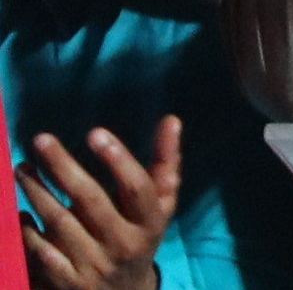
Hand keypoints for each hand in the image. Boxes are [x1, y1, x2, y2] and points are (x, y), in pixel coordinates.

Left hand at [17, 119, 180, 289]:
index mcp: (150, 222)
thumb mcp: (161, 204)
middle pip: (90, 200)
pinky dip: (28, 233)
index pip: (137, 188)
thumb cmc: (142, 235)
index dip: (118, 160)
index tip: (95, 132)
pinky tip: (19, 213)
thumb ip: (165, 162)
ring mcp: (94, 265)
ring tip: (22, 168)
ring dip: (37, 192)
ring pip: (60, 222)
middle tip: (41, 140)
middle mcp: (123, 244)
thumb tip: (171, 119)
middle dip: (64, 167)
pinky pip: (42, 253)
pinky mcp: (68, 281)